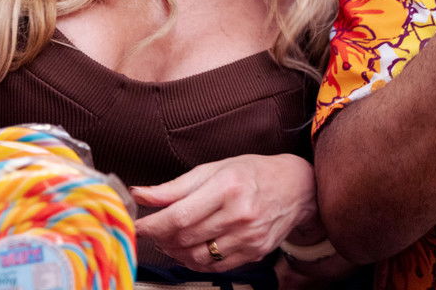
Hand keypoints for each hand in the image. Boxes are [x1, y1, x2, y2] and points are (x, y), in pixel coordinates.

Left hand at [132, 154, 316, 271]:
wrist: (297, 187)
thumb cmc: (253, 173)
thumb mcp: (215, 168)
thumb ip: (176, 186)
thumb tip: (140, 195)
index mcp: (228, 186)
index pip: (179, 216)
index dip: (152, 225)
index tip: (138, 224)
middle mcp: (240, 214)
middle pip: (185, 238)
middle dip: (161, 237)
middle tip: (154, 229)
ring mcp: (249, 237)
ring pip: (197, 256)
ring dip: (175, 252)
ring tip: (171, 239)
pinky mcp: (254, 252)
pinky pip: (214, 266)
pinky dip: (195, 261)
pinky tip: (192, 248)